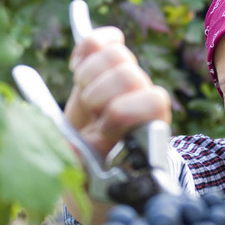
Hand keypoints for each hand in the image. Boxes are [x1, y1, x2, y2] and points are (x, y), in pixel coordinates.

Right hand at [63, 27, 171, 224]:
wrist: (94, 169)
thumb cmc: (97, 181)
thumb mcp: (91, 184)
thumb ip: (85, 170)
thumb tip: (73, 148)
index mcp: (150, 128)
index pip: (151, 99)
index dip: (120, 113)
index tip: (103, 132)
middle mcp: (144, 100)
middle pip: (129, 73)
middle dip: (99, 95)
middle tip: (91, 115)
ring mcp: (126, 80)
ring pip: (115, 53)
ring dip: (89, 75)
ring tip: (83, 98)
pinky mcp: (105, 65)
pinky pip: (99, 40)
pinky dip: (84, 48)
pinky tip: (76, 68)